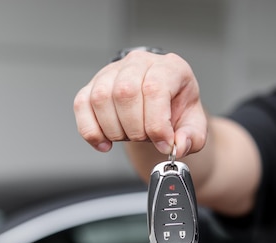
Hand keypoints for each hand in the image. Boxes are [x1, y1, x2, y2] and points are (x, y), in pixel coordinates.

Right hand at [73, 50, 206, 157]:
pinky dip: (91, 131)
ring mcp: (112, 72)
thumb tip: (178, 146)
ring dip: (114, 129)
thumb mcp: (194, 125)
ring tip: (129, 136)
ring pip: (101, 98)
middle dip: (135, 128)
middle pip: (125, 92)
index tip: (163, 144)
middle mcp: (139, 64)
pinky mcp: (93, 85)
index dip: (157, 124)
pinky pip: (81, 106)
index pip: (155, 89)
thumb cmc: (177, 110)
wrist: (162, 105)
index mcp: (169, 68)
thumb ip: (191, 138)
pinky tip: (105, 143)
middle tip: (145, 138)